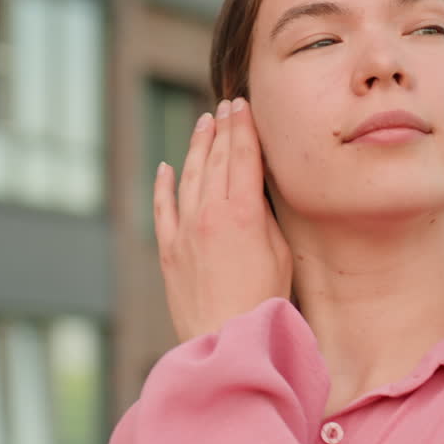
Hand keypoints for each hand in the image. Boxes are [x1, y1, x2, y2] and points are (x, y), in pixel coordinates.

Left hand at [153, 97, 293, 343]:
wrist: (227, 338)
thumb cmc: (264, 302)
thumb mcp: (280, 253)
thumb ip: (265, 215)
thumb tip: (254, 190)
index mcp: (244, 212)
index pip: (244, 156)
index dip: (243, 127)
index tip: (242, 105)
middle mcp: (210, 214)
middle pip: (216, 159)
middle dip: (221, 128)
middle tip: (224, 106)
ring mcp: (184, 230)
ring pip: (188, 175)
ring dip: (196, 146)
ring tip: (203, 125)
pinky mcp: (168, 250)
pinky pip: (162, 208)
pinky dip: (163, 184)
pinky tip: (166, 167)